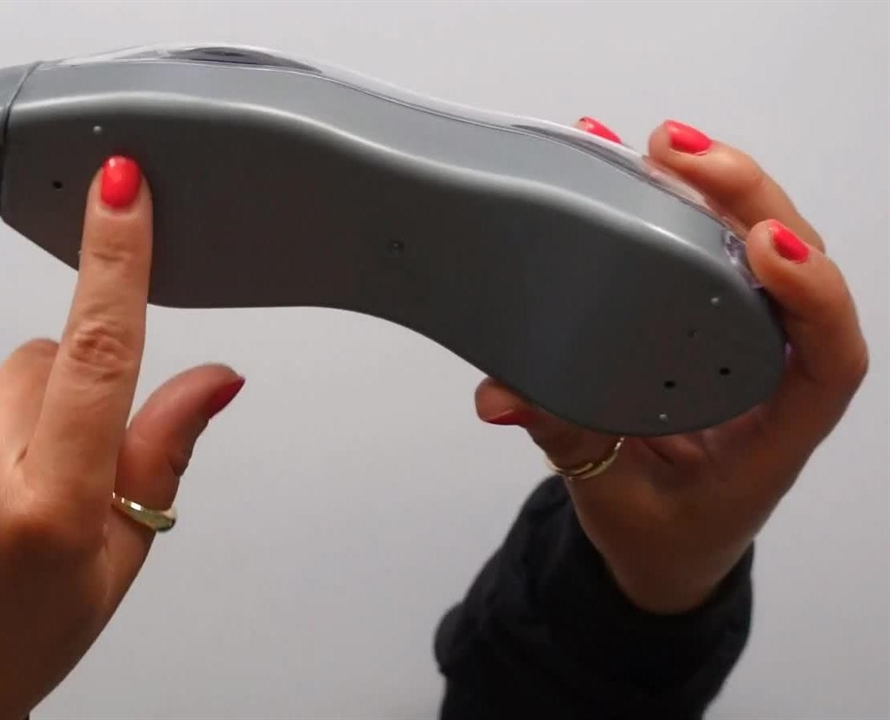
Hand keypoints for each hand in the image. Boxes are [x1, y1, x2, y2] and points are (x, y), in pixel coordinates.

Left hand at [0, 157, 244, 718]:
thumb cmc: (17, 635)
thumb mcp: (114, 562)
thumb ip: (161, 453)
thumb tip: (214, 377)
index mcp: (54, 512)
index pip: (100, 357)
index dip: (114, 259)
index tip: (119, 186)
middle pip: (35, 356)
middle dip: (51, 395)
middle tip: (36, 467)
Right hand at [476, 119, 868, 613]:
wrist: (661, 547)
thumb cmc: (662, 532)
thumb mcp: (612, 500)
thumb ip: (565, 443)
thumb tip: (503, 396)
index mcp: (776, 431)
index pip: (827, 355)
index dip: (812, 293)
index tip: (765, 247)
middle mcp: (770, 372)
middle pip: (795, 271)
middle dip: (751, 203)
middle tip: (686, 157)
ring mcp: (737, 341)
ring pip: (758, 248)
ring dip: (720, 190)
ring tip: (661, 145)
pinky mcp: (697, 322)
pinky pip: (702, 253)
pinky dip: (671, 206)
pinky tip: (628, 163)